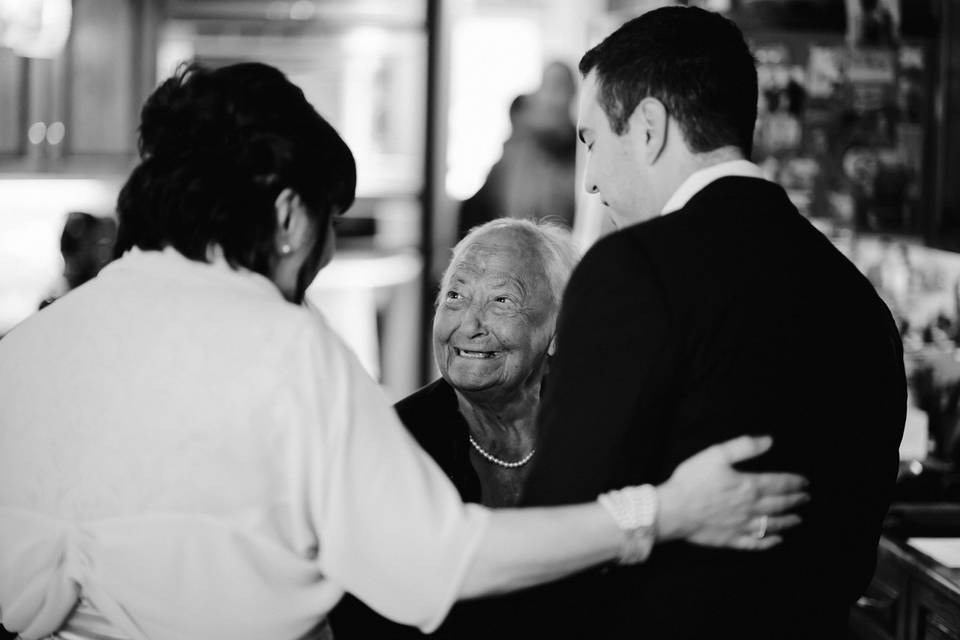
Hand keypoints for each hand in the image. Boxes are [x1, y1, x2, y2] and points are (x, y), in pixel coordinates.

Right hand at [655, 435, 807, 549]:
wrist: (673, 510)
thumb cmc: (692, 480)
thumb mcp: (716, 455)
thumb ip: (744, 446)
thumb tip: (769, 440)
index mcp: (748, 486)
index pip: (779, 484)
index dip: (794, 482)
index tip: (805, 482)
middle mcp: (750, 508)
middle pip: (780, 505)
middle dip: (795, 501)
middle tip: (806, 499)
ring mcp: (742, 526)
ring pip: (772, 525)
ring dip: (788, 522)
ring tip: (799, 520)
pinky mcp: (731, 539)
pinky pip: (756, 543)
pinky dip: (769, 542)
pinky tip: (776, 541)